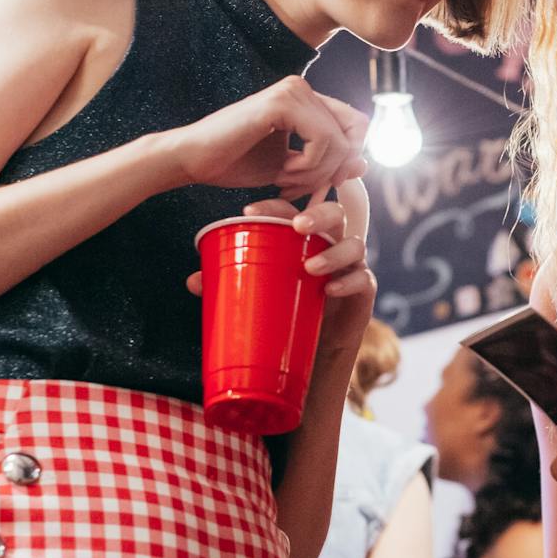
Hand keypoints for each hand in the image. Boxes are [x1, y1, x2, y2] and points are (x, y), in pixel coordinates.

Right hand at [165, 76, 367, 200]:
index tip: (321, 184)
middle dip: (331, 171)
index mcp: (306, 99)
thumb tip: (364, 163)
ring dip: (315, 173)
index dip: (348, 159)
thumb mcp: (293, 168)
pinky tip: (281, 173)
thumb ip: (327, 163)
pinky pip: (322, 140)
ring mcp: (293, 91)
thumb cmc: (235, 162)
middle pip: (353, 135)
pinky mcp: (281, 102)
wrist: (193, 160)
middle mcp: (302, 88)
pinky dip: (307, 166)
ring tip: (284, 181)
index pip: (357, 125)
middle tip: (299, 187)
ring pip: (339, 142)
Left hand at [186, 195, 374, 346]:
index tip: (248, 210)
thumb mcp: (257, 296)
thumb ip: (229, 285)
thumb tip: (193, 281)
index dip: (275, 204)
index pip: (293, 210)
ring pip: (354, 245)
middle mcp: (330, 245)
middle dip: (318, 215)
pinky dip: (349, 282)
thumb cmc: (286, 314)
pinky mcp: (363, 293)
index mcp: (304, 239)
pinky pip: (363, 280)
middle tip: (298, 225)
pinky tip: (330, 290)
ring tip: (310, 267)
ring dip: (333, 253)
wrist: (315, 353)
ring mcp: (350, 267)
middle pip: (334, 215)